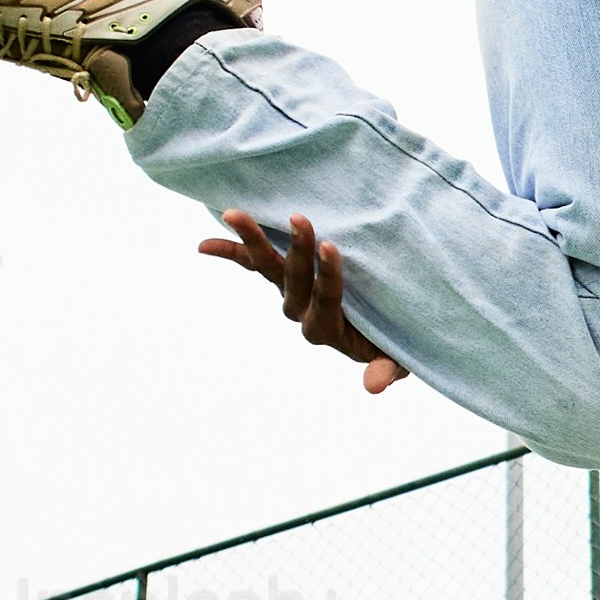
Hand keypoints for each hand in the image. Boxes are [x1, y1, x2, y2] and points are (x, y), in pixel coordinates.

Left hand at [198, 210, 412, 394]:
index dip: (327, 277)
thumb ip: (386, 369)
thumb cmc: (393, 343)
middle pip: (291, 280)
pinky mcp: (286, 278)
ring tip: (232, 214)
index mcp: (326, 329)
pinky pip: (253, 265)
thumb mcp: (397, 358)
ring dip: (251, 241)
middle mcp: (302, 312)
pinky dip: (231, 254)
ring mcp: (291, 292)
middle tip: (300, 219)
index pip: (326, 301)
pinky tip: (203, 245)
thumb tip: (374, 386)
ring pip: (268, 266)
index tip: (331, 247)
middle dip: (295, 251)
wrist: (383, 332)